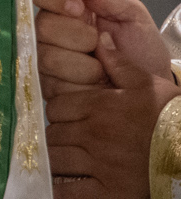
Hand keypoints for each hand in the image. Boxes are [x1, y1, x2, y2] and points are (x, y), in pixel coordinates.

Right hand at [37, 0, 171, 97]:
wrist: (152, 94)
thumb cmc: (142, 51)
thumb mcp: (130, 15)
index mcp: (64, 7)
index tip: (79, 7)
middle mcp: (47, 31)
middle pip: (40, 24)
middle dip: (76, 35)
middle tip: (100, 43)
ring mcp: (45, 60)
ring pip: (46, 55)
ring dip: (83, 64)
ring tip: (103, 67)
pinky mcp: (48, 88)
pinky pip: (52, 83)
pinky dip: (80, 85)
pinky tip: (94, 85)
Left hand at [47, 32, 177, 198]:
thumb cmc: (170, 118)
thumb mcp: (147, 85)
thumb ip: (118, 63)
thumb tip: (100, 39)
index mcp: (99, 107)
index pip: (55, 107)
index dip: (61, 112)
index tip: (71, 118)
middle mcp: (94, 135)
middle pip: (53, 134)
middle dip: (59, 136)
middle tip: (72, 140)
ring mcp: (100, 166)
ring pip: (56, 160)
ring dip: (59, 160)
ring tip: (72, 161)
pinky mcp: (109, 192)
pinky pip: (68, 191)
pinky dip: (64, 189)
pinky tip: (72, 184)